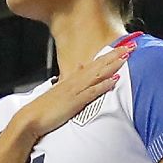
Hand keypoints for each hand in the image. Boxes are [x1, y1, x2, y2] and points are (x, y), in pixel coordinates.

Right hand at [9, 39, 135, 140]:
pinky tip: (114, 80)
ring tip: (127, 56)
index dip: (110, 55)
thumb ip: (72, 79)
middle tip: (132, 44)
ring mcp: (76, 90)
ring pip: (98, 74)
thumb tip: (81, 67)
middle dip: (116, 54)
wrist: (31, 117)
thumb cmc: (45, 107)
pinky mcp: (75, 102)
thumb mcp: (61, 90)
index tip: (123, 47)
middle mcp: (75, 81)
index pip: (95, 63)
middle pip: (99, 64)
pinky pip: (92, 92)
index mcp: (73, 78)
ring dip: (113, 65)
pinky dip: (104, 85)